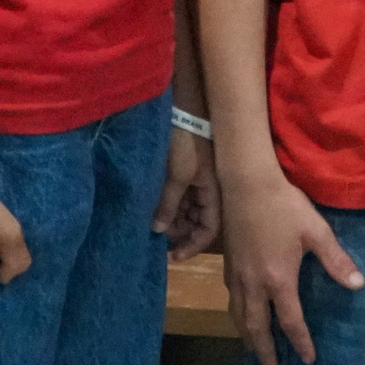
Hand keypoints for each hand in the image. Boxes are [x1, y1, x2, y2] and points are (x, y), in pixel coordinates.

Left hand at [156, 130, 219, 259]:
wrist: (183, 109)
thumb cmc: (185, 143)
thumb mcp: (177, 175)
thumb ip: (169, 205)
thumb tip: (160, 232)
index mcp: (213, 194)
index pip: (208, 230)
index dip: (192, 245)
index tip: (172, 255)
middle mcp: (207, 192)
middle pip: (195, 223)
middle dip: (178, 232)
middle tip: (156, 237)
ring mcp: (194, 183)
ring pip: (184, 211)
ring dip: (170, 220)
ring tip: (150, 224)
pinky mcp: (182, 173)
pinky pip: (177, 198)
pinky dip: (166, 206)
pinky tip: (151, 210)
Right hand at [219, 166, 363, 364]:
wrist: (246, 182)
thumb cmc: (284, 205)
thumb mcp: (315, 230)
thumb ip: (336, 260)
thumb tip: (358, 285)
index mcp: (278, 279)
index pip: (290, 321)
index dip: (300, 342)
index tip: (308, 359)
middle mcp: (253, 283)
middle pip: (257, 326)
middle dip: (264, 350)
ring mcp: (237, 274)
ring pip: (238, 315)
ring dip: (247, 336)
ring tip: (252, 349)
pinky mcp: (227, 262)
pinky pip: (230, 298)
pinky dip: (236, 314)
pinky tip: (240, 312)